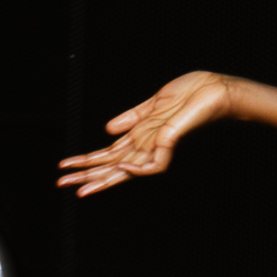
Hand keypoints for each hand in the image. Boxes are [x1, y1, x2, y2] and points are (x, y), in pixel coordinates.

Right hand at [60, 70, 245, 195]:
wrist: (215, 89)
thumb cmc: (191, 94)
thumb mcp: (153, 104)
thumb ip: (131, 118)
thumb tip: (108, 129)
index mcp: (141, 136)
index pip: (110, 153)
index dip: (88, 161)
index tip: (64, 166)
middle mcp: (147, 144)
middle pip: (112, 165)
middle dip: (87, 175)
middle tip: (61, 183)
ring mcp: (159, 144)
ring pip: (127, 169)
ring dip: (102, 177)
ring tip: (79, 187)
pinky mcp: (172, 140)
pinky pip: (156, 163)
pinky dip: (140, 169)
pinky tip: (125, 169)